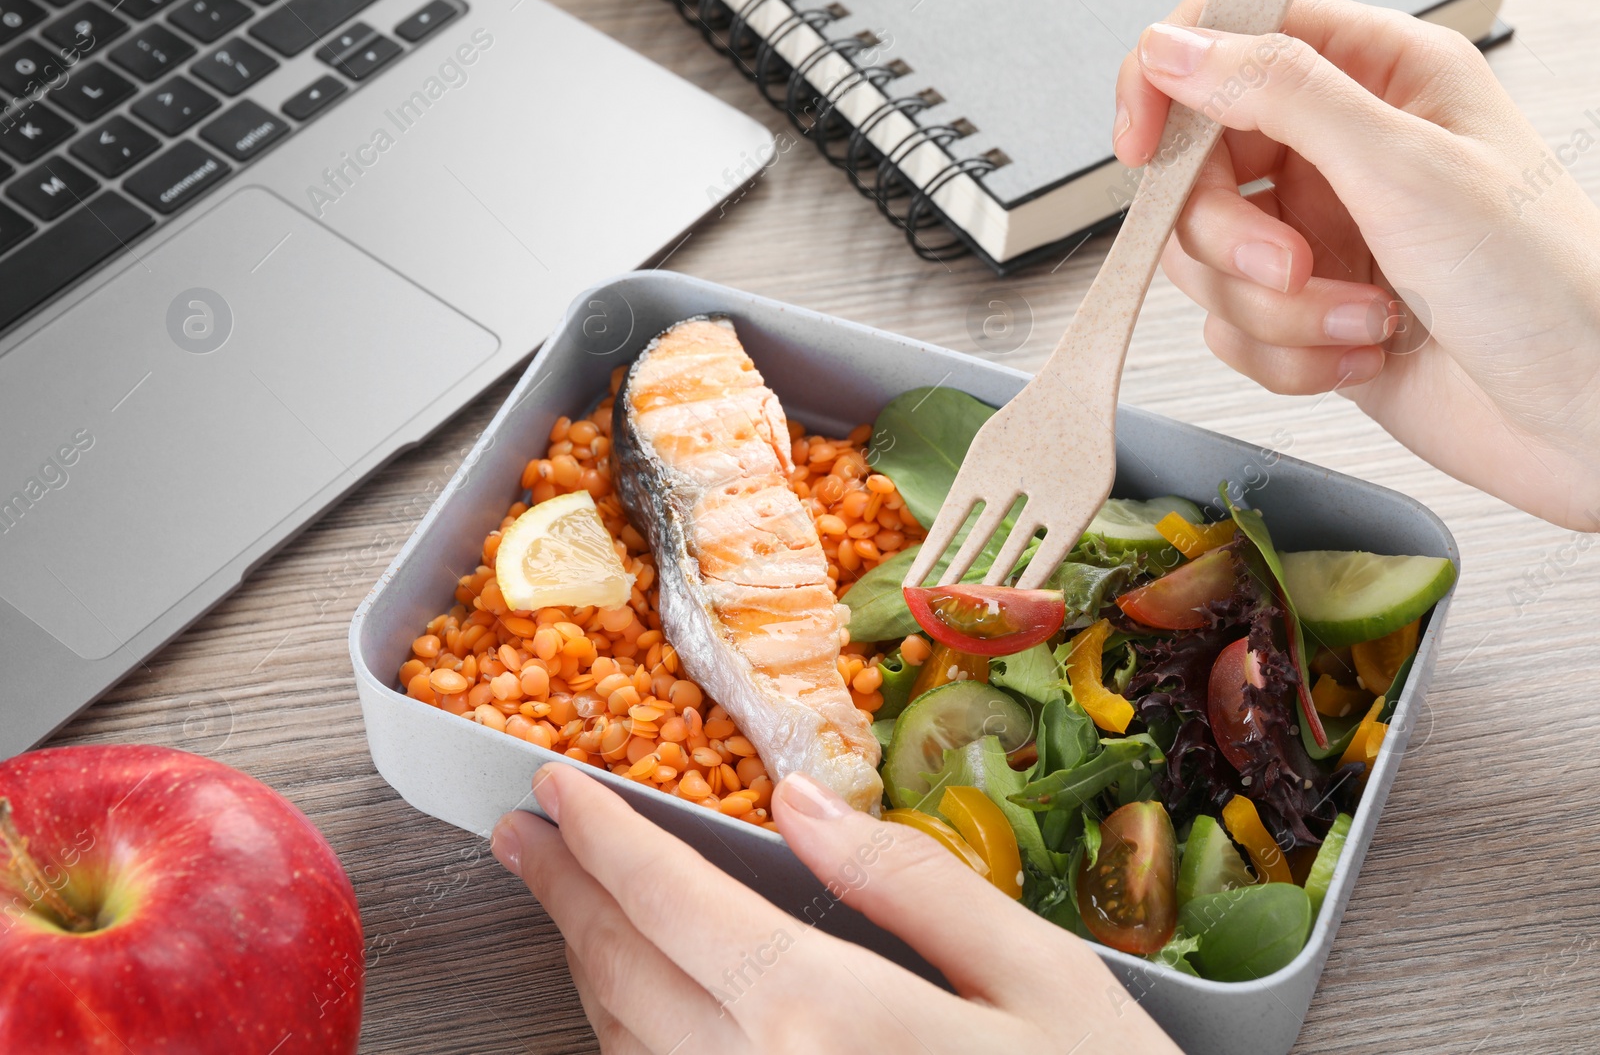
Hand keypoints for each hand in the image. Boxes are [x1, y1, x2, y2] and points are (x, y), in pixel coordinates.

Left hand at [490, 764, 1180, 1053]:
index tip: (552, 788)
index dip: (602, 838)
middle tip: (525, 839)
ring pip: (628, 1053)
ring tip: (574, 906)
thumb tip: (799, 802)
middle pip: (625, 979)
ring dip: (589, 969)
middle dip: (567, 896)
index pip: (674, 904)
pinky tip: (642, 1012)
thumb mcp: (1041, 979)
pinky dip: (634, 1045)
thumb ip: (910, 885)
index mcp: (824, 1021)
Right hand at [1114, 0, 1599, 531]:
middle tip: (1291, 266)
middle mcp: (1342, 152)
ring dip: (1277, 310)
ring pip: (1209, 261)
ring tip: (1365, 320)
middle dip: (1231, 236)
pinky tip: (1364, 354)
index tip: (1142, 148)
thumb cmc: (1548, 283)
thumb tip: (1177, 47)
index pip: (1234, 37)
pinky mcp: (1311, 316)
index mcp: (1377, 78)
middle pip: (1200, 168)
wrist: (1588, 419)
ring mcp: (1324, 236)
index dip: (1169, 83)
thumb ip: (1280, 93)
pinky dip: (1289, 356)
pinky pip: (1235, 331)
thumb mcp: (1406, 166)